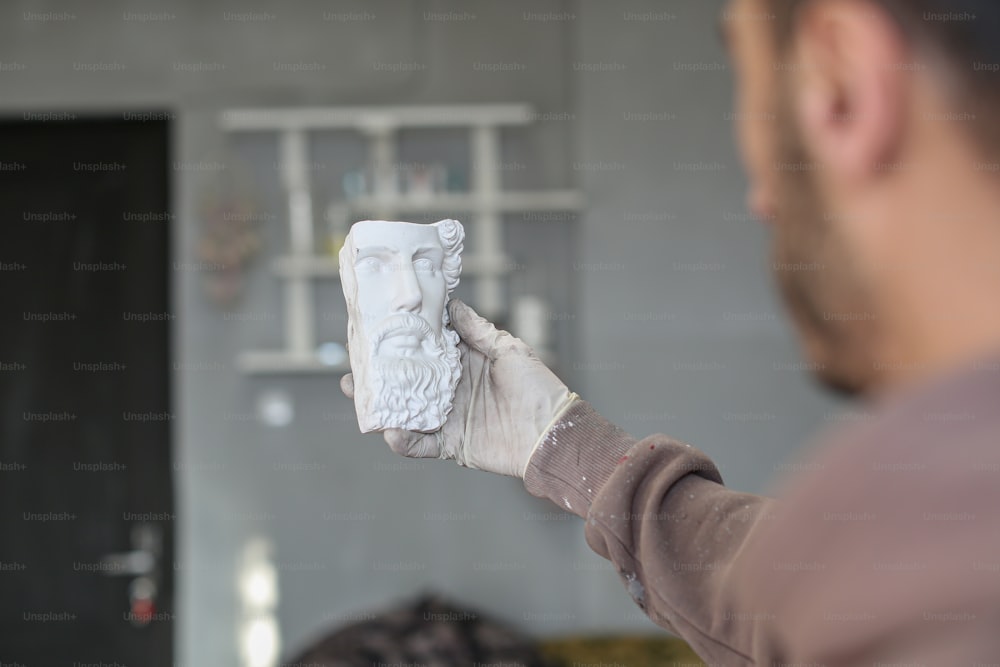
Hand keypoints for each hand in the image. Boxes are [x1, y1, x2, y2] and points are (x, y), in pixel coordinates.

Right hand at [340, 299, 578, 477]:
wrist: (553, 433)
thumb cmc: (538, 388)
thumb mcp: (509, 350)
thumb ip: (477, 330)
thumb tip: (451, 304)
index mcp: (463, 362)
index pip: (425, 348)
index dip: (403, 339)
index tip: (378, 327)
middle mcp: (450, 389)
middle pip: (407, 380)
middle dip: (380, 374)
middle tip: (355, 365)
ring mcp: (448, 417)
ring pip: (406, 411)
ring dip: (381, 406)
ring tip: (360, 396)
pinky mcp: (451, 444)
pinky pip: (421, 445)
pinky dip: (404, 441)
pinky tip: (390, 432)